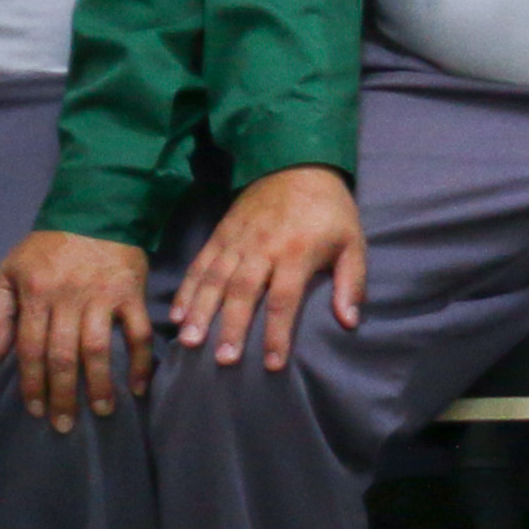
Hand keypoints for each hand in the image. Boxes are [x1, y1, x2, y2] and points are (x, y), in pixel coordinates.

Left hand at [0, 230, 152, 427]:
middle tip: (64, 424)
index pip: (30, 348)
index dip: (31, 383)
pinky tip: (138, 387)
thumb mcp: (9, 269)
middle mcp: (67, 299)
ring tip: (99, 411)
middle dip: (62, 395)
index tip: (34, 410)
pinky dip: (139, 361)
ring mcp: (102, 297)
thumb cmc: (48, 246)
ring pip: (97, 350)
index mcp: (35, 295)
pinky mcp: (131, 294)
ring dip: (98, 384)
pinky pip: (137, 333)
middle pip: (62, 356)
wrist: (97, 209)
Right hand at [170, 165, 366, 373]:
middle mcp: (262, 248)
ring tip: (189, 341)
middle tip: (223, 359)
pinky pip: (200, 264)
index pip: (284, 300)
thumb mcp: (352, 241)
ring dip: (200, 311)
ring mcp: (237, 241)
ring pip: (214, 279)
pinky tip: (176, 314)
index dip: (277, 333)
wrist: (297, 163)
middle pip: (243, 292)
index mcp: (296, 252)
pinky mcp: (220, 234)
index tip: (271, 364)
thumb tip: (349, 322)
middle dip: (231, 327)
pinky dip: (186, 289)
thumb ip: (351, 282)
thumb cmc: (329, 210)